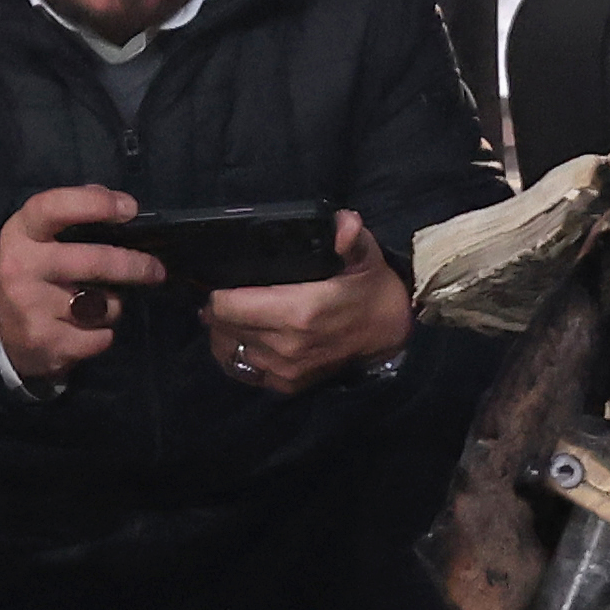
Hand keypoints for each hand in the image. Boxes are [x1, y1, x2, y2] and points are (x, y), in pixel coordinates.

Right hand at [0, 181, 160, 383]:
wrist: (9, 340)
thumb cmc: (37, 279)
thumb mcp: (41, 241)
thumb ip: (74, 216)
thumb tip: (115, 200)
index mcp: (21, 234)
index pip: (53, 208)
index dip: (95, 205)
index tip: (130, 209)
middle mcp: (20, 267)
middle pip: (94, 262)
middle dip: (134, 266)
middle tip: (156, 270)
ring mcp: (30, 306)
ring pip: (103, 304)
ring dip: (112, 306)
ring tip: (96, 306)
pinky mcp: (44, 341)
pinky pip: (100, 337)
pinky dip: (103, 335)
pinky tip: (84, 332)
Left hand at [202, 216, 411, 397]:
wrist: (390, 334)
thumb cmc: (370, 290)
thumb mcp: (365, 256)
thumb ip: (350, 237)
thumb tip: (343, 224)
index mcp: (299, 311)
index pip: (229, 305)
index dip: (218, 291)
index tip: (221, 279)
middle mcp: (286, 344)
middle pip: (223, 327)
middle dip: (218, 310)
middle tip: (225, 294)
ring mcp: (285, 369)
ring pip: (227, 349)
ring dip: (224, 331)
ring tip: (231, 314)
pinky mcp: (286, 385)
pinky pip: (242, 370)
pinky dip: (236, 353)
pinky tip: (243, 337)